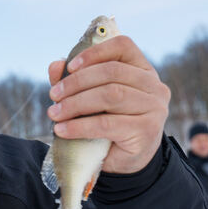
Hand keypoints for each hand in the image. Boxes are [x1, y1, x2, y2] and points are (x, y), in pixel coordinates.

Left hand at [47, 35, 169, 173]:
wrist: (126, 162)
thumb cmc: (109, 125)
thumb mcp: (92, 100)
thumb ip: (75, 81)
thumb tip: (55, 66)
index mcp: (143, 70)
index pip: (123, 47)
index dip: (95, 52)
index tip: (70, 67)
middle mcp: (154, 86)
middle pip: (112, 72)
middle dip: (77, 82)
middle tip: (53, 95)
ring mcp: (154, 108)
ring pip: (110, 95)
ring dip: (75, 104)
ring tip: (54, 114)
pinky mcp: (146, 130)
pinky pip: (107, 124)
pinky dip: (80, 126)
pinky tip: (62, 130)